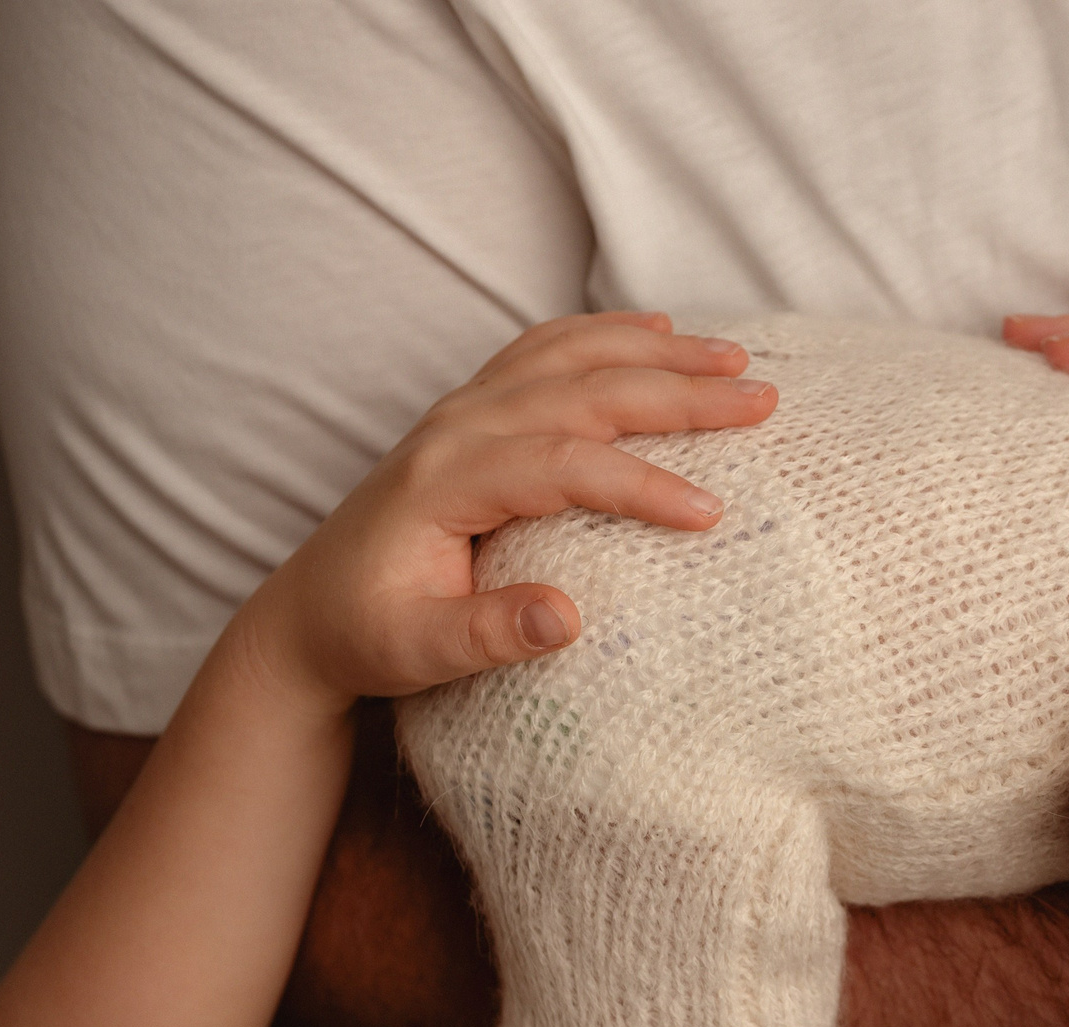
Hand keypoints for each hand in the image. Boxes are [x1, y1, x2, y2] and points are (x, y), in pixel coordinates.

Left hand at [235, 311, 775, 710]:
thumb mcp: (417, 653)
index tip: (711, 515)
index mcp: (446, 479)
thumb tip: (568, 618)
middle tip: (761, 399)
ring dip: (657, 352)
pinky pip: (546, 351)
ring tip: (734, 356)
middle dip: (679, 393)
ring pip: (572, 357)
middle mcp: (457, 427)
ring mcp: (463, 410)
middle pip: (583, 390)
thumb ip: (487, 635)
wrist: (307, 614)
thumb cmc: (366, 637)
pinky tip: (658, 331)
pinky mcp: (472, 412)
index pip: (563, 464)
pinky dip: (607, 335)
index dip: (641, 483)